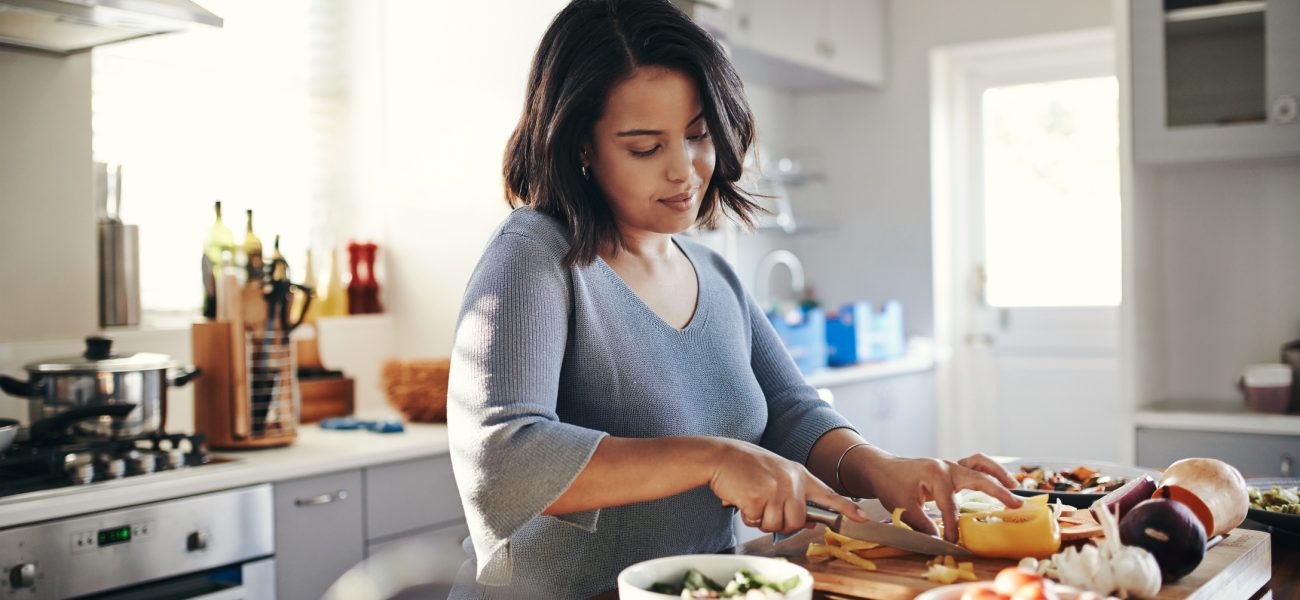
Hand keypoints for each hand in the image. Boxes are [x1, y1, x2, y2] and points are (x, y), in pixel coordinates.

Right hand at [709, 439, 866, 535]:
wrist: (721, 456)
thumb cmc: (746, 467)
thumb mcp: (777, 475)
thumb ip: (794, 495)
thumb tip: (811, 522)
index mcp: (799, 474)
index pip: (828, 494)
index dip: (846, 508)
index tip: (863, 518)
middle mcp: (791, 481)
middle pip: (798, 521)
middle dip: (781, 522)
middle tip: (765, 509)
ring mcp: (776, 489)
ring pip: (778, 525)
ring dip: (762, 521)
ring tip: (752, 501)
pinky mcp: (758, 498)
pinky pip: (758, 522)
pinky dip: (748, 516)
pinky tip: (742, 500)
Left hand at [843, 449, 1023, 542]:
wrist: (882, 469)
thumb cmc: (891, 484)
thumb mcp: (902, 507)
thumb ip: (922, 523)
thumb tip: (939, 540)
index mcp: (935, 474)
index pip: (950, 505)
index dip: (953, 526)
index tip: (953, 542)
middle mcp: (946, 467)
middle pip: (977, 478)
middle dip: (998, 492)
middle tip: (1015, 505)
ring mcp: (950, 465)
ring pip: (979, 464)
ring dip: (998, 473)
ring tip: (1014, 486)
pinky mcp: (951, 468)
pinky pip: (974, 465)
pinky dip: (988, 470)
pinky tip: (1000, 480)